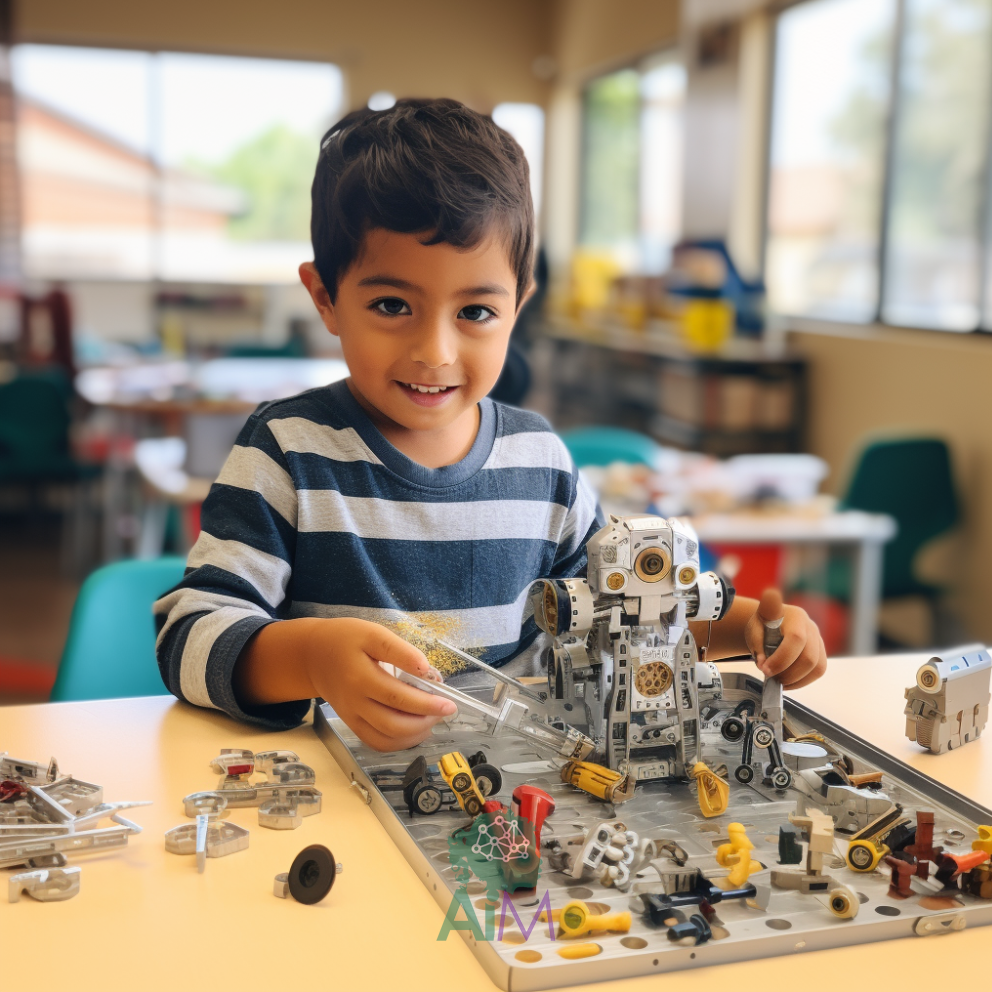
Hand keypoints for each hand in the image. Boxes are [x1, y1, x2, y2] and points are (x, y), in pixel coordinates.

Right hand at [301, 618, 456, 750]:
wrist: (313, 655)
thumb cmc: (346, 640)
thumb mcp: (372, 633)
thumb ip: (398, 650)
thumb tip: (424, 668)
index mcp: (360, 675)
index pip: (396, 693)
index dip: (424, 698)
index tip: (445, 691)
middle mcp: (355, 700)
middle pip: (394, 720)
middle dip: (426, 717)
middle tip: (447, 707)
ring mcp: (353, 715)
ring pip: (387, 737)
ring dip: (416, 732)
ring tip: (435, 717)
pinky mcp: (352, 723)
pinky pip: (377, 742)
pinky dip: (400, 741)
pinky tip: (416, 729)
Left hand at [744, 589, 826, 688]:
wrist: (773, 623)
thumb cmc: (764, 626)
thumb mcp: (754, 630)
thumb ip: (757, 647)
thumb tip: (763, 665)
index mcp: (792, 617)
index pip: (795, 637)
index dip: (783, 656)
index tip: (764, 667)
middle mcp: (809, 626)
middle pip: (808, 656)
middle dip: (787, 672)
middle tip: (769, 675)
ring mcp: (818, 638)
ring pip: (816, 666)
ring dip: (795, 679)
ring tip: (778, 680)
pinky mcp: (821, 651)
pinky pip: (818, 671)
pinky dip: (802, 681)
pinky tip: (788, 681)